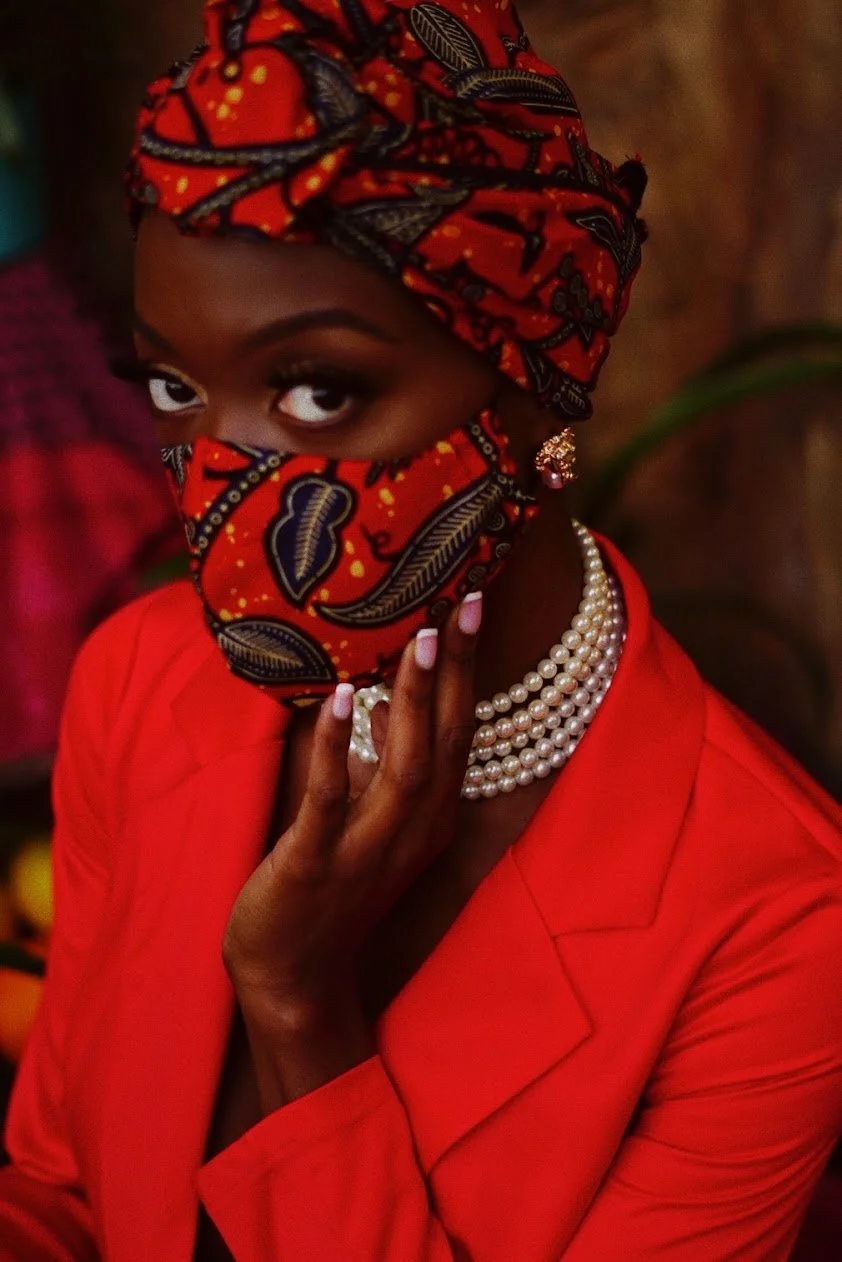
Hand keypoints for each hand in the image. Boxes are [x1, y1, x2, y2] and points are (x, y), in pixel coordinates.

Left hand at [222, 594, 482, 1030]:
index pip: (458, 730)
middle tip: (463, 601)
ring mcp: (368, 848)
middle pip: (445, 739)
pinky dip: (337, 747)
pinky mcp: (316, 864)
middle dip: (456, 670)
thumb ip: (381, 763)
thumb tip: (378, 694)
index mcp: (428, 815)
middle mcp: (413, 829)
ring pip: (405, 766)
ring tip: (419, 638)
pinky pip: (331, 798)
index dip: (467, 670)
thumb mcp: (369, 820)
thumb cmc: (331, 889)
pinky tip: (338, 699)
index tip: (471, 605)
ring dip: (411, 701)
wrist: (295, 977)